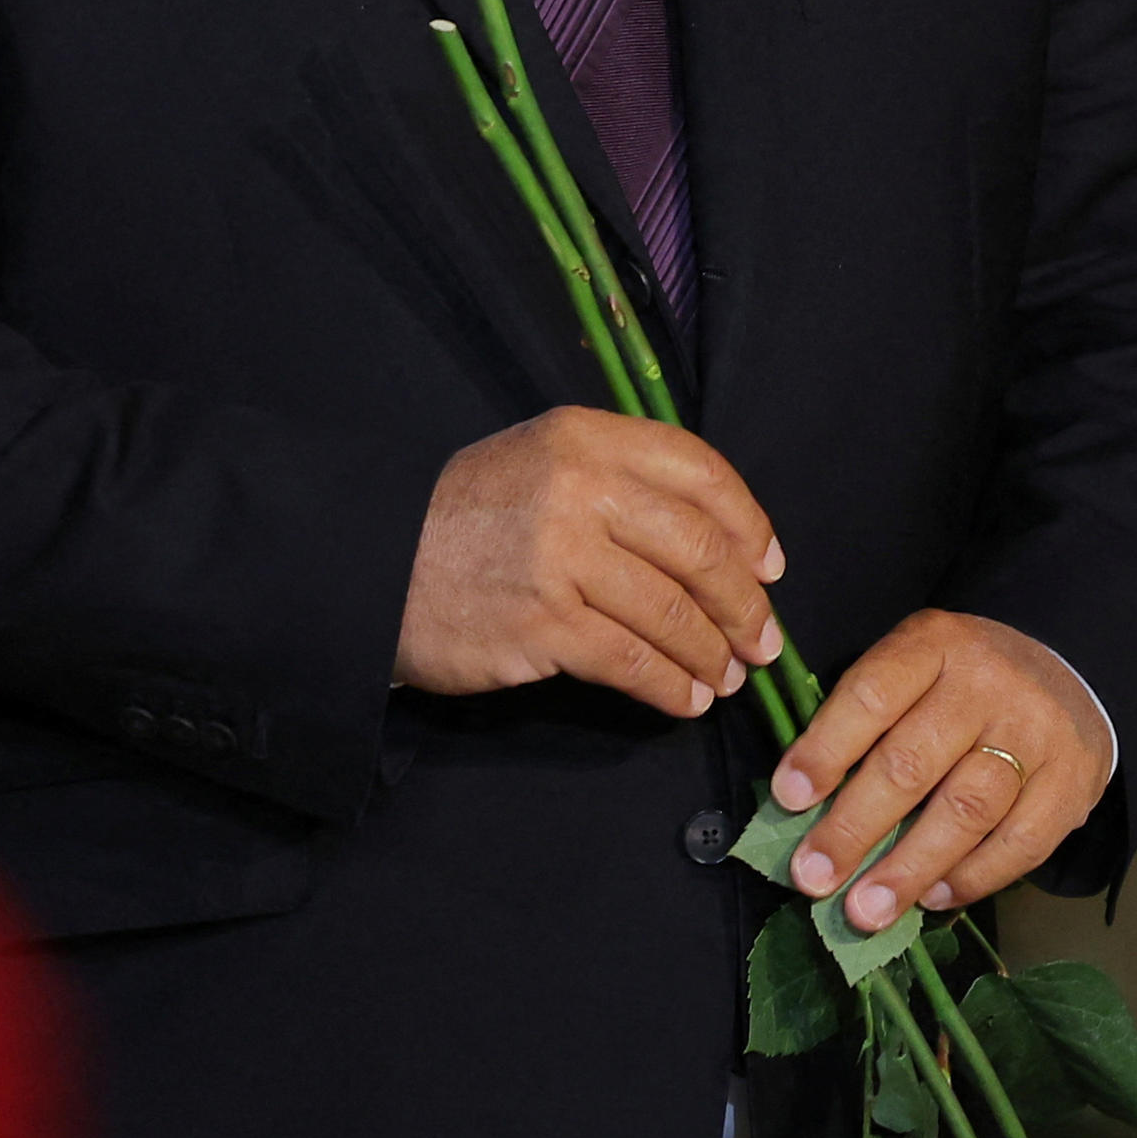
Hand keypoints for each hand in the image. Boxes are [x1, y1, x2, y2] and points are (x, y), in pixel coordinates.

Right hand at [394, 408, 784, 721]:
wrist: (368, 563)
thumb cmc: (463, 518)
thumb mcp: (539, 463)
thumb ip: (618, 482)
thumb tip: (718, 541)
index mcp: (586, 438)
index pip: (701, 471)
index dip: (749, 525)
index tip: (768, 568)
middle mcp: (579, 489)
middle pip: (699, 548)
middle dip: (744, 604)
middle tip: (762, 640)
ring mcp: (560, 558)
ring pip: (672, 611)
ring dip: (712, 653)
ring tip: (725, 677)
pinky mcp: (540, 624)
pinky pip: (631, 661)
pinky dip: (669, 685)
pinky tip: (684, 699)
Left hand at [770, 612, 1112, 932]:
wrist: (1067, 671)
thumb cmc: (960, 686)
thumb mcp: (913, 670)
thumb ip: (865, 725)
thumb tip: (805, 810)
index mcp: (936, 644)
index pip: (873, 694)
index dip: (827, 749)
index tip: (789, 799)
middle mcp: (989, 683)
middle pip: (913, 762)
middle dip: (855, 827)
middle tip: (813, 878)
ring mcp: (1038, 732)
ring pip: (967, 810)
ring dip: (908, 868)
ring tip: (865, 910)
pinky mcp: (1073, 781)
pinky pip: (1020, 843)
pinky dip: (971, 878)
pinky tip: (932, 898)